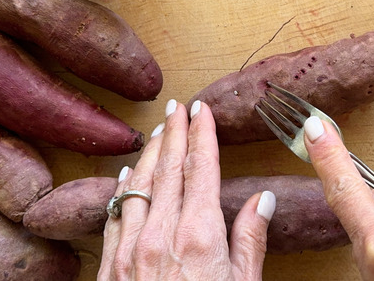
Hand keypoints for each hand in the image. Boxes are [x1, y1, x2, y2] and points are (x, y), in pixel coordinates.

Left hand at [98, 100, 275, 280]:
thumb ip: (250, 241)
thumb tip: (262, 200)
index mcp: (200, 236)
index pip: (201, 168)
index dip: (201, 134)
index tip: (201, 111)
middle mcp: (161, 234)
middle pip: (168, 169)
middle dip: (175, 133)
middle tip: (177, 107)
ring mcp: (131, 248)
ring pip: (138, 186)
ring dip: (149, 155)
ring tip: (159, 132)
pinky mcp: (111, 266)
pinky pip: (113, 214)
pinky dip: (122, 189)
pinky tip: (126, 175)